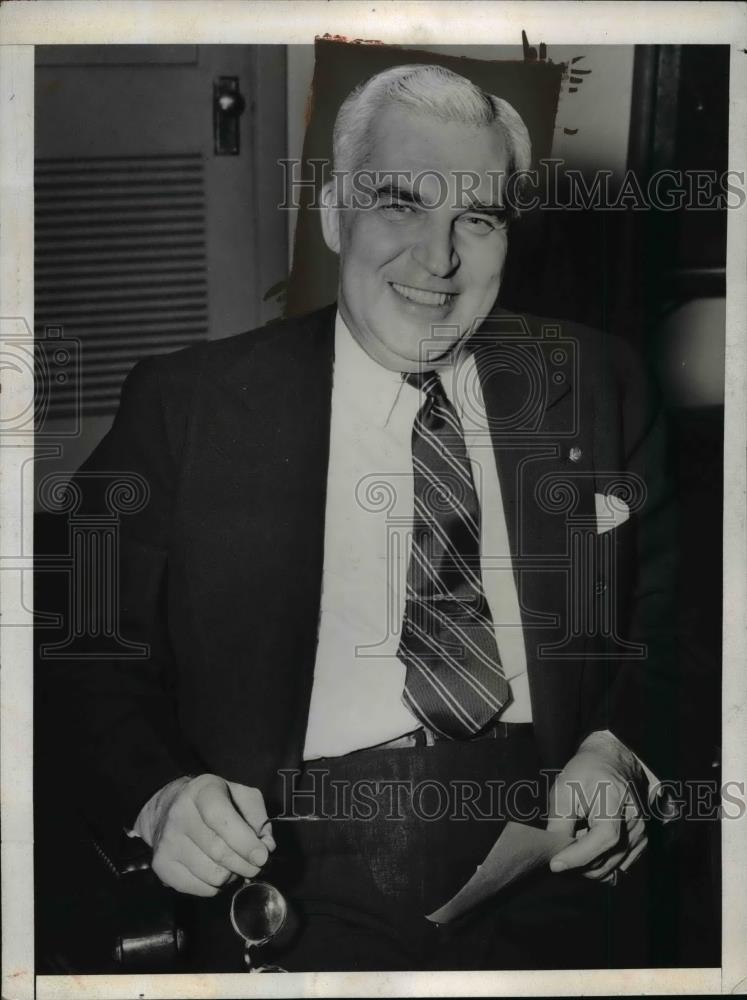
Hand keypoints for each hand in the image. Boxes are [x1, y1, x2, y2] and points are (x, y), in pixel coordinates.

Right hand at [145, 773, 275, 895]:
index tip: (262, 856)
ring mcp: (167, 842)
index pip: (220, 818)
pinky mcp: (161, 866)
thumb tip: (267, 847)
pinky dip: (216, 886)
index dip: (244, 841)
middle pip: (219, 852)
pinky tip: (216, 870)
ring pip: (212, 875)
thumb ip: (258, 817)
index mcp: (202, 791)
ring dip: (232, 876)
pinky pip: (200, 889)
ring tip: (232, 864)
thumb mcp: (240, 795)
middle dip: (246, 864)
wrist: (168, 808)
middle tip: (256, 865)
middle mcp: (179, 815)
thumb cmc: (214, 802)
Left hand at [547, 732, 648, 883]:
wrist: (610, 764)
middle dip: (579, 864)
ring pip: (612, 867)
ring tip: (571, 849)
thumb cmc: (586, 773)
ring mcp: (641, 834)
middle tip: (556, 856)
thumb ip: (560, 820)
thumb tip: (554, 850)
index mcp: (616, 801)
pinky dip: (600, 865)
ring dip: (589, 866)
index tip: (556, 864)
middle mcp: (635, 821)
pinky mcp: (640, 844)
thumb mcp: (564, 788)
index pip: (604, 837)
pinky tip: (586, 851)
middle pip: (608, 857)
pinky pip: (618, 866)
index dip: (579, 855)